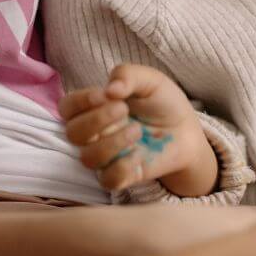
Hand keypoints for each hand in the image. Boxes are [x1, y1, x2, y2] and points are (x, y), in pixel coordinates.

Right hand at [61, 64, 216, 195]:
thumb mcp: (149, 80)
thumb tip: (109, 89)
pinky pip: (108, 180)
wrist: (187, 131)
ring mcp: (106, 156)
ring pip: (88, 158)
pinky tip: (140, 154)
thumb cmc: (162, 102)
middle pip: (73, 133)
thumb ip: (128, 75)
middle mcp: (94, 133)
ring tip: (137, 130)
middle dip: (95, 120)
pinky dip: (122, 167)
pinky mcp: (121, 176)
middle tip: (123, 109)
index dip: (80, 101)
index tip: (104, 95)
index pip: (67, 107)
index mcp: (94, 108)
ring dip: (111, 143)